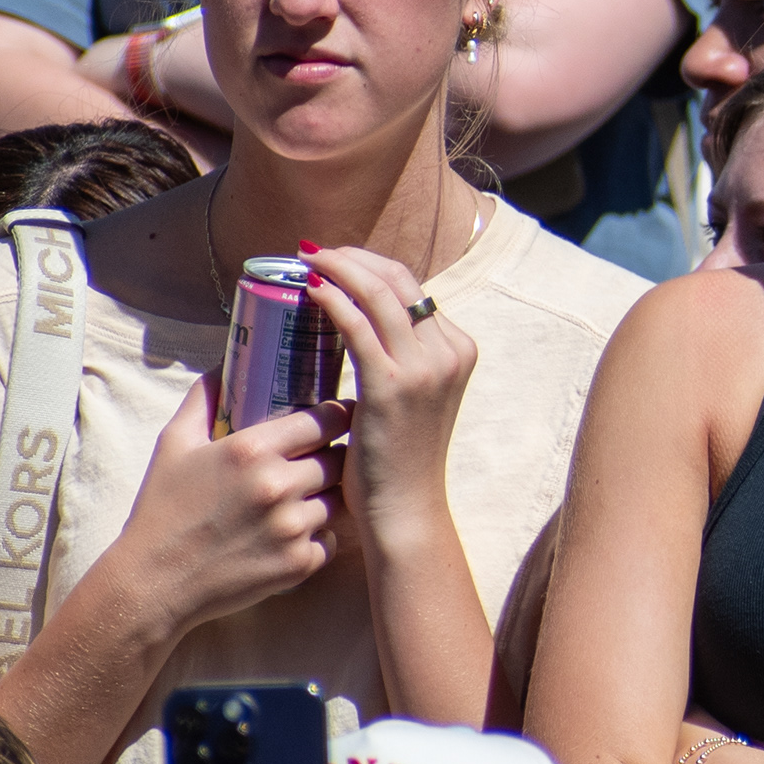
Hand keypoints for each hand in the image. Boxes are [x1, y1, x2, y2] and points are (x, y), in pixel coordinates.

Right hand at [107, 376, 344, 632]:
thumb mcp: (174, 444)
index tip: (339, 416)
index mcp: (253, 450)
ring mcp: (292, 528)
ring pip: (340, 500)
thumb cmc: (162, 510)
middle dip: (335, 456)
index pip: (326, 419)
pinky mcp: (299, 564)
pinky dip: (318, 536)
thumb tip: (225, 364)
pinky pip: (331, 540)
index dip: (338, 415)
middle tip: (324, 458)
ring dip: (328, 497)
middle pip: (340, 459)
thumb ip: (204, 398)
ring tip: (306, 497)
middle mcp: (279, 486)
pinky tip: (292, 533)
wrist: (153, 583)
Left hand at [295, 244, 479, 558]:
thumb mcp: (412, 400)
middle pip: (399, 279)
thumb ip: (397, 363)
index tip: (334, 260)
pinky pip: (359, 325)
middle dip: (353, 257)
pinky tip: (310, 290)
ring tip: (306, 259)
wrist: (406, 512)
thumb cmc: (397, 461)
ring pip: (379, 292)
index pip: (412, 288)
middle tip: (313, 252)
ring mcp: (426, 367)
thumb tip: (354, 330)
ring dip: (339, 266)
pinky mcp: (393, 384)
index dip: (369, 266)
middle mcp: (449, 350)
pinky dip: (333, 298)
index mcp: (458, 349)